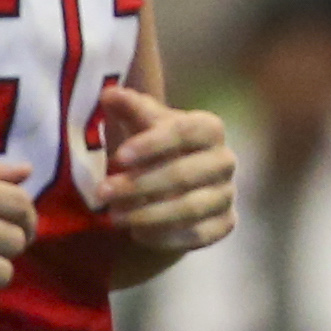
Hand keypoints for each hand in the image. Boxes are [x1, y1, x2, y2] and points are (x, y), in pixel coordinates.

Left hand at [98, 85, 237, 257]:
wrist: (176, 186)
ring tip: (114, 217)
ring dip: (148, 214)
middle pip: (184, 173)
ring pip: (190, 207)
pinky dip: (166, 236)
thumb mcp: (142, 126)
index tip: (118, 157)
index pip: (185, 132)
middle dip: (140, 184)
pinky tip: (138, 235)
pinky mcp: (225, 223)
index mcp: (210, 128)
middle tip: (103, 193)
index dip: (152, 144)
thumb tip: (109, 93)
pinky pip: (198, 234)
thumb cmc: (155, 149)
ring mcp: (227, 193)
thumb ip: (129, 108)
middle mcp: (225, 160)